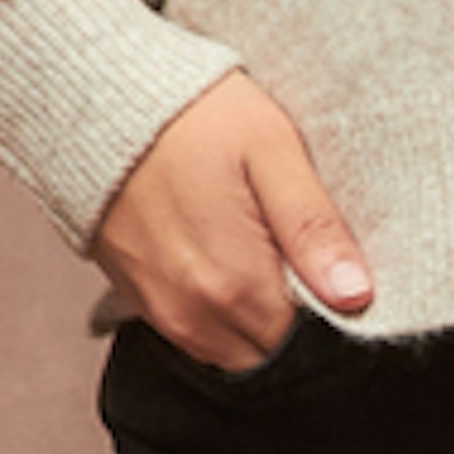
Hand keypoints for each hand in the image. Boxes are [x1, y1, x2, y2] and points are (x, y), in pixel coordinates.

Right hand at [94, 73, 371, 366]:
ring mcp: (160, 311)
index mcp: (235, 286)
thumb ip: (313, 229)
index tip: (338, 276)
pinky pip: (195, 331)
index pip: (307, 346)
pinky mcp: (137, 299)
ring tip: (263, 251)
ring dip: (256, 319)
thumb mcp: (271, 152)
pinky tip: (227, 254)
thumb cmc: (191, 115)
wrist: (98, 98)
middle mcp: (194, 314)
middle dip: (295, 325)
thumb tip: (355, 295)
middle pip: (269, 355)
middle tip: (303, 259)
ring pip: (232, 350)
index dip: (332, 317)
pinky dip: (220, 310)